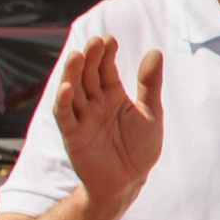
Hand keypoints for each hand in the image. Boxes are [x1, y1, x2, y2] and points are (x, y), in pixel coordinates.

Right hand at [53, 38, 163, 212]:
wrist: (130, 180)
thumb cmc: (140, 146)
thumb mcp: (151, 113)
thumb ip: (150, 84)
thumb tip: (155, 52)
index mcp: (112, 95)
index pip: (105, 70)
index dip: (106, 55)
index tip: (110, 39)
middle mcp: (94, 103)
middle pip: (87, 76)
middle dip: (90, 59)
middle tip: (95, 42)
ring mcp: (82, 118)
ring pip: (73, 92)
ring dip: (72, 74)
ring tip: (77, 55)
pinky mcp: (74, 136)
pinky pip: (66, 117)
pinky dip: (64, 102)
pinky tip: (68, 88)